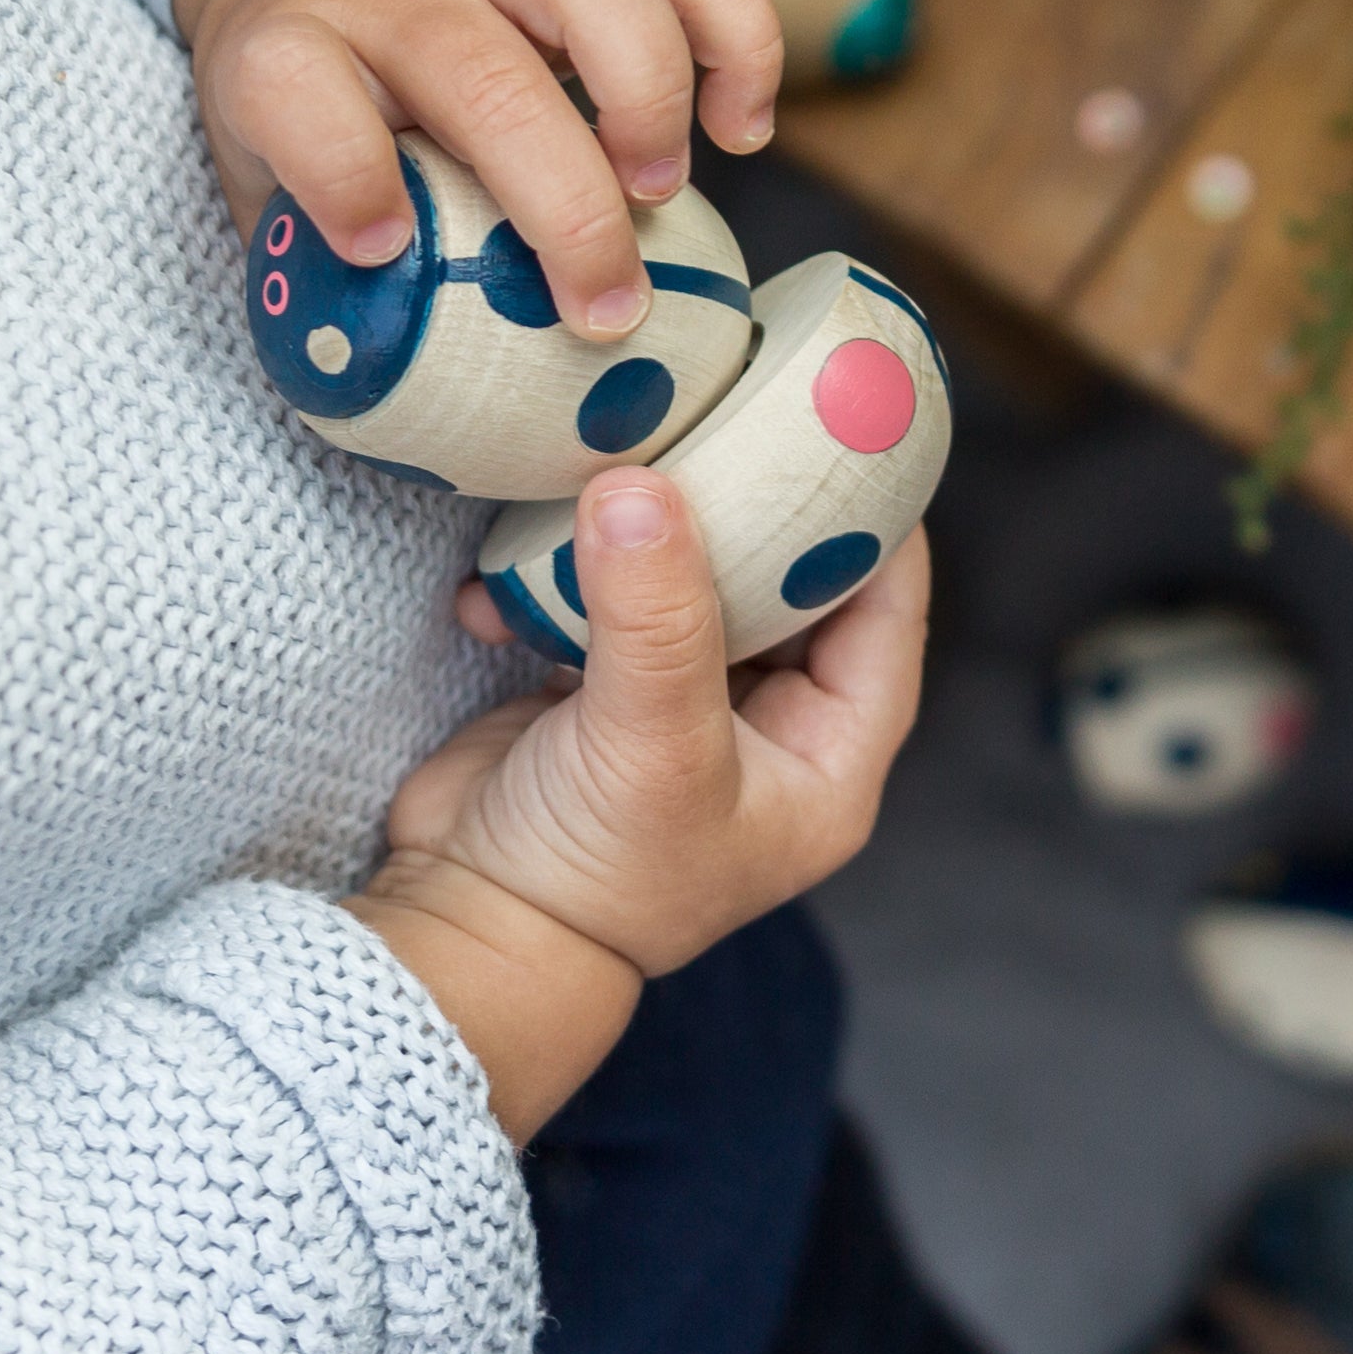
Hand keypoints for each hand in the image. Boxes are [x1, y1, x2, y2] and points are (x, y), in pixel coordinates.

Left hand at [179, 0, 782, 338]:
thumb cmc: (312, 99)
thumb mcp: (264, 176)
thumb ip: (312, 264)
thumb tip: (394, 391)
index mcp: (288, 42)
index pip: (295, 82)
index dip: (341, 169)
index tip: (384, 251)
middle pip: (485, 77)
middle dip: (566, 211)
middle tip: (605, 312)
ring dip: (648, 100)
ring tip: (660, 194)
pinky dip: (740, 47)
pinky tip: (739, 132)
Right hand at [347, 472, 927, 1141]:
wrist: (465, 940)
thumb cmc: (596, 876)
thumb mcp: (651, 741)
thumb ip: (657, 613)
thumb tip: (643, 485)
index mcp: (829, 756)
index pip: (887, 612)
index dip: (874, 520)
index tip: (844, 426)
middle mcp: (769, 732)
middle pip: (787, 587)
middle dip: (747, 508)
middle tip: (724, 413)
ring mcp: (680, 713)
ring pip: (687, 587)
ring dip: (640, 537)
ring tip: (605, 469)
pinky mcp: (594, 700)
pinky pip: (595, 609)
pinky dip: (551, 585)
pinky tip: (498, 582)